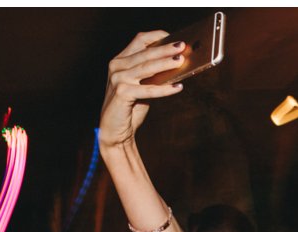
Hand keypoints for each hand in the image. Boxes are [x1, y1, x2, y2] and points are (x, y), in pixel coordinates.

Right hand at [99, 31, 187, 149]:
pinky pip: (148, 89)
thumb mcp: (143, 85)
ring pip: (147, 67)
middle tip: (182, 46)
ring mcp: (118, 79)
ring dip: (166, 63)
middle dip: (166, 49)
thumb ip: (154, 73)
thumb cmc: (131, 106)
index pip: (140, 40)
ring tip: (181, 61)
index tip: (175, 38)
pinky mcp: (121, 93)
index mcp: (120, 60)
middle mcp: (116, 66)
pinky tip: (178, 87)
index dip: (158, 36)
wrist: (115, 130)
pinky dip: (164, 89)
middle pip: (145, 52)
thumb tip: (178, 63)